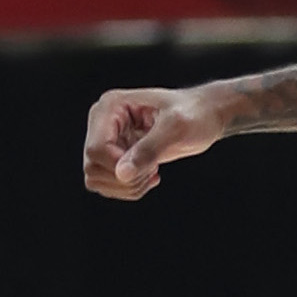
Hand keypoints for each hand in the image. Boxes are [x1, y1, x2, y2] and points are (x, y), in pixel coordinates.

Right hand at [83, 85, 223, 198]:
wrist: (204, 117)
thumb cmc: (194, 114)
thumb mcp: (176, 128)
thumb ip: (149, 150)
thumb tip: (122, 174)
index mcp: (110, 107)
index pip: (96, 150)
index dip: (121, 166)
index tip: (151, 164)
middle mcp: (103, 123)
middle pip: (92, 168)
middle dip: (126, 178)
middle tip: (153, 168)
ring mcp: (108, 140)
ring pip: (96, 179)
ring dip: (127, 186)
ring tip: (151, 172)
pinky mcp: (116, 156)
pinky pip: (109, 184)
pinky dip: (130, 188)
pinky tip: (150, 175)